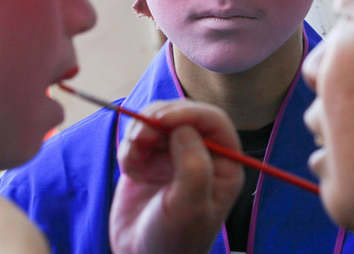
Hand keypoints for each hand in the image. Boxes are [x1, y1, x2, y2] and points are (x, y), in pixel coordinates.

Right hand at [109, 100, 243, 253]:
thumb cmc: (174, 241)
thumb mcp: (190, 207)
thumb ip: (194, 165)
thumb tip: (183, 128)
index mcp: (224, 164)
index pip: (213, 121)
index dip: (188, 113)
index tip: (160, 120)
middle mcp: (202, 155)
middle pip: (183, 114)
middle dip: (158, 119)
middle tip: (138, 137)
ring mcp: (174, 155)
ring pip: (157, 120)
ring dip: (140, 132)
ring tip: (132, 159)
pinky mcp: (149, 159)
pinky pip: (137, 137)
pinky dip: (129, 148)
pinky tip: (130, 171)